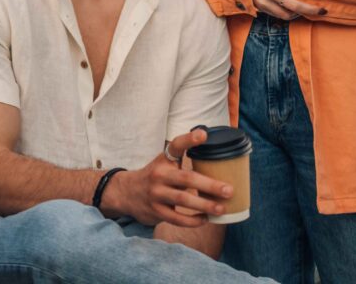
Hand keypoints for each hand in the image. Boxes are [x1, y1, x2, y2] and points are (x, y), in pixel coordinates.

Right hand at [105, 129, 234, 227]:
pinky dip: (192, 220)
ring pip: (182, 200)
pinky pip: (176, 218)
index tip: (203, 134)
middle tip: (228, 190)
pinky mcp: (155, 210)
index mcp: (164, 159)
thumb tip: (217, 163)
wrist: (126, 192)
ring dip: (204, 205)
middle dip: (209, 185)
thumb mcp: (164, 163)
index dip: (189, 139)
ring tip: (221, 209)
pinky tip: (205, 219)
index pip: (176, 146)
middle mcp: (159, 174)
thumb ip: (183, 161)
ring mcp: (156, 193)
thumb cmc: (156, 176)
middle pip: (186, 179)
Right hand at [250, 0, 327, 19]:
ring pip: (286, 15)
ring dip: (301, 14)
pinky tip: (296, 11)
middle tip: (324, 10)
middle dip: (312, 10)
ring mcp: (263, 2)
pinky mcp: (259, 8)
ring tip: (310, 11)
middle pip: (295, 5)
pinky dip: (289, 15)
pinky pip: (278, 16)